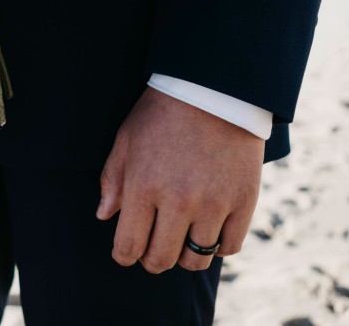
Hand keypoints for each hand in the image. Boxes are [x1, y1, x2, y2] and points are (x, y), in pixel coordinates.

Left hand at [97, 87, 262, 272]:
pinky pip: (230, 247)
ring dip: (185, 254)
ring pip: (197, 259)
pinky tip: (209, 228)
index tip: (127, 253)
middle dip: (152, 260)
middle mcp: (178, 200)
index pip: (129, 246)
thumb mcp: (126, 139)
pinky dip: (219, 245)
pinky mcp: (244, 201)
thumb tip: (105, 216)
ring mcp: (214, 203)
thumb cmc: (162, 112)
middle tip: (153, 249)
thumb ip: (112, 180)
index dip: (124, 256)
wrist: (214, 88)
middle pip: (161, 259)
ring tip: (182, 237)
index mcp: (143, 186)